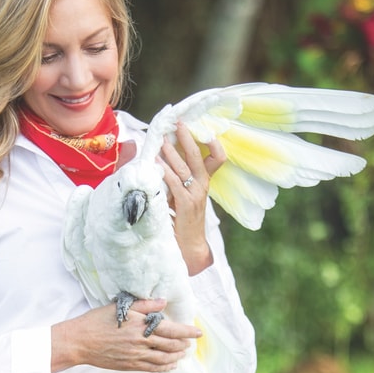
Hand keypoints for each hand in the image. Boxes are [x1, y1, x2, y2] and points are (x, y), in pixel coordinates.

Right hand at [51, 298, 201, 372]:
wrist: (79, 341)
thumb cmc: (97, 321)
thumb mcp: (120, 308)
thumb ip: (144, 305)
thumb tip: (163, 302)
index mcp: (140, 325)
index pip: (171, 328)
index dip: (187, 331)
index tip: (198, 332)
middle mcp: (140, 342)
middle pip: (171, 345)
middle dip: (184, 344)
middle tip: (191, 342)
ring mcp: (136, 355)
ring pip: (164, 358)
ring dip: (177, 356)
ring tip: (184, 353)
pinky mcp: (130, 365)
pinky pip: (153, 368)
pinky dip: (165, 367)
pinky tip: (171, 365)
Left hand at [158, 121, 225, 273]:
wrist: (189, 249)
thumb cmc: (181, 222)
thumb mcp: (179, 196)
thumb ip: (173, 179)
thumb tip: (158, 159)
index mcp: (204, 182)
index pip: (217, 158)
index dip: (213, 143)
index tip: (200, 127)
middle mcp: (202, 186)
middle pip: (198, 156)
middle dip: (188, 138)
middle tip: (178, 123)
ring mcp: (195, 196)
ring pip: (185, 168)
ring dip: (172, 152)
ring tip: (162, 140)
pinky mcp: (185, 206)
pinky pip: (175, 185)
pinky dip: (165, 173)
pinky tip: (156, 164)